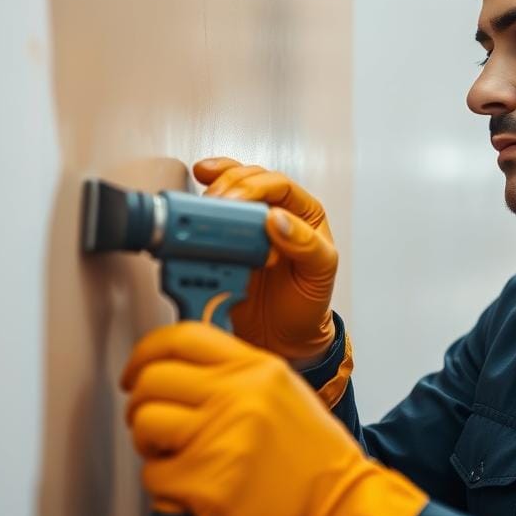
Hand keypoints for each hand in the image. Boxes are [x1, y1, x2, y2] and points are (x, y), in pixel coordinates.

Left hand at [121, 323, 427, 515]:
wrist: (337, 503)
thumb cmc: (312, 456)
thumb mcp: (283, 392)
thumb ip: (237, 375)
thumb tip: (182, 370)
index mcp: (258, 368)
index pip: (184, 337)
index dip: (146, 351)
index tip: (136, 369)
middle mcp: (239, 395)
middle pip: (153, 379)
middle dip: (142, 402)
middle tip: (153, 420)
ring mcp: (220, 437)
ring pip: (145, 423)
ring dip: (149, 443)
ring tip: (175, 453)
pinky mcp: (205, 482)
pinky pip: (153, 476)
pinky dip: (164, 485)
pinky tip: (190, 485)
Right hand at [193, 157, 336, 362]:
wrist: (280, 337)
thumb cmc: (306, 304)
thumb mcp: (319, 274)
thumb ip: (306, 245)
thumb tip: (278, 219)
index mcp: (304, 214)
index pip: (280, 184)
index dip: (256, 187)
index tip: (238, 203)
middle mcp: (276, 212)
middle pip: (251, 178)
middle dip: (230, 185)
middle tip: (216, 203)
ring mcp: (248, 224)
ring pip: (230, 186)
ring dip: (214, 185)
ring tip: (204, 201)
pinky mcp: (225, 239)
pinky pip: (214, 211)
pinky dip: (202, 198)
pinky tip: (196, 192)